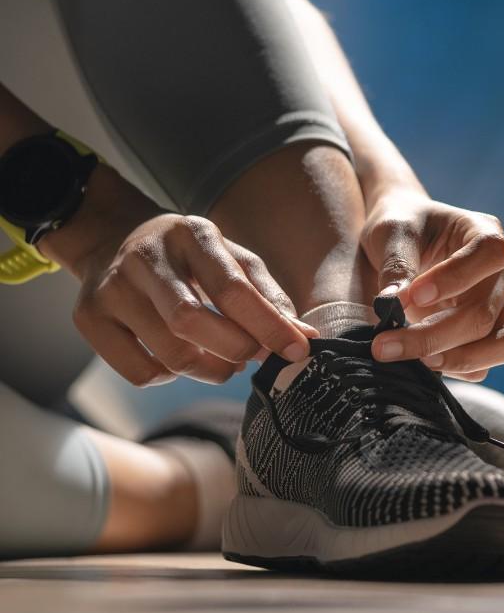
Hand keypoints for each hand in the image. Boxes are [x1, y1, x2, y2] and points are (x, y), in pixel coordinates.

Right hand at [52, 170, 314, 385]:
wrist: (115, 239)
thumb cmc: (190, 257)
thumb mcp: (231, 259)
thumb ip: (266, 295)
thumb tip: (306, 336)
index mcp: (192, 235)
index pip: (232, 288)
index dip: (268, 325)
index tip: (298, 350)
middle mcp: (146, 257)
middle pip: (190, 321)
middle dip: (234, 349)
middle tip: (252, 358)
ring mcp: (110, 288)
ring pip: (167, 353)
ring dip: (208, 370)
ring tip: (223, 362)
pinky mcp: (88, 318)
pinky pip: (139, 372)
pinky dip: (170, 377)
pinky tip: (179, 359)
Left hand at [359, 186, 503, 380]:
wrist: (404, 241)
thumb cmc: (402, 227)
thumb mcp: (391, 232)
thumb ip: (396, 264)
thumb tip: (393, 306)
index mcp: (486, 233)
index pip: (490, 254)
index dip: (455, 278)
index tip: (412, 296)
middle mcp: (503, 273)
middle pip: (485, 312)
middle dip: (434, 335)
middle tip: (384, 345)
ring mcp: (502, 307)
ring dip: (457, 359)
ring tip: (414, 362)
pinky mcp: (490, 337)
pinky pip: (485, 365)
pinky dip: (455, 369)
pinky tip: (419, 362)